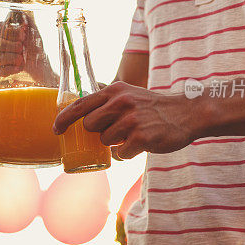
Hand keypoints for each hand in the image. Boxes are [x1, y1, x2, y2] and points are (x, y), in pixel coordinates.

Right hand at [0, 12, 57, 86]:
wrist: (39, 64)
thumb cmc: (31, 42)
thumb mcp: (30, 28)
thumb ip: (24, 18)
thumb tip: (21, 14)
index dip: (4, 30)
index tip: (20, 33)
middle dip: (9, 44)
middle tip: (22, 45)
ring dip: (10, 56)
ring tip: (22, 57)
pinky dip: (9, 68)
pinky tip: (19, 66)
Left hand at [53, 81, 197, 158]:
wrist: (188, 113)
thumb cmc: (154, 107)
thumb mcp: (129, 94)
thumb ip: (108, 101)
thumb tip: (81, 115)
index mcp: (116, 91)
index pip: (81, 104)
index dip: (64, 118)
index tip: (56, 129)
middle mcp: (121, 102)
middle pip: (90, 125)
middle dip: (97, 132)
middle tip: (114, 131)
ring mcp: (132, 120)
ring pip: (105, 141)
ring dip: (114, 143)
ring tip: (131, 135)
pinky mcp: (142, 138)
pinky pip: (121, 154)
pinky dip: (127, 154)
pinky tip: (139, 145)